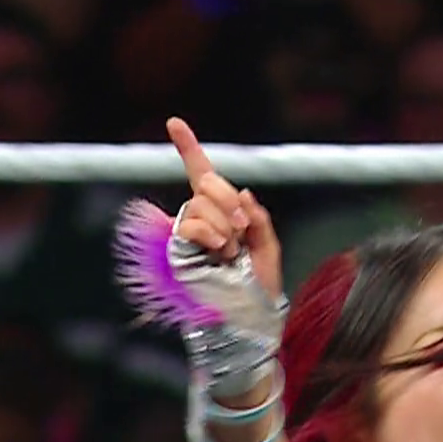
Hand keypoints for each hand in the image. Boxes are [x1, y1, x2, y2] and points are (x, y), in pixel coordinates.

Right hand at [167, 118, 281, 298]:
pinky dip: (210, 233)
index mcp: (224, 214)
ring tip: (231, 251)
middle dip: (229, 200)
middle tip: (242, 229)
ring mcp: (190, 234)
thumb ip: (258, 218)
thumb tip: (242, 193)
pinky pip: (190, 224)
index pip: (203, 176)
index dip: (188, 148)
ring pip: (200, 203)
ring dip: (224, 225)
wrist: (249, 318)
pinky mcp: (180, 250)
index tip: (174, 123)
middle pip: (208, 182)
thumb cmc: (260, 288)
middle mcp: (203, 219)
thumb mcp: (269, 247)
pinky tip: (220, 250)